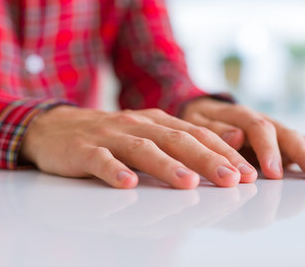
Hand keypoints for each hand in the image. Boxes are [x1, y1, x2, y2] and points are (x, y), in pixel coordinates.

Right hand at [20, 106, 258, 188]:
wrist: (55, 127)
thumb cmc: (108, 137)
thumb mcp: (144, 136)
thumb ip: (175, 145)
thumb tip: (218, 163)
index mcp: (156, 121)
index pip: (197, 135)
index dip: (224, 152)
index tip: (249, 173)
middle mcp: (137, 124)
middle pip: (176, 140)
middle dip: (207, 159)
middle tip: (233, 179)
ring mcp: (109, 135)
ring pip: (142, 148)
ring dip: (167, 165)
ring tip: (189, 183)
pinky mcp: (82, 149)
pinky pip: (99, 159)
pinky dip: (113, 170)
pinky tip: (127, 183)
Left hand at [181, 98, 304, 179]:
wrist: (200, 113)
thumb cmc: (197, 122)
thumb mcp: (196, 123)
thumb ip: (214, 130)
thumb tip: (235, 136)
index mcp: (240, 115)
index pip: (257, 128)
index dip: (267, 150)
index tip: (274, 173)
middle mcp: (263, 121)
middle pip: (288, 134)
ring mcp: (275, 132)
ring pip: (302, 141)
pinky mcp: (281, 144)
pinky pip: (303, 150)